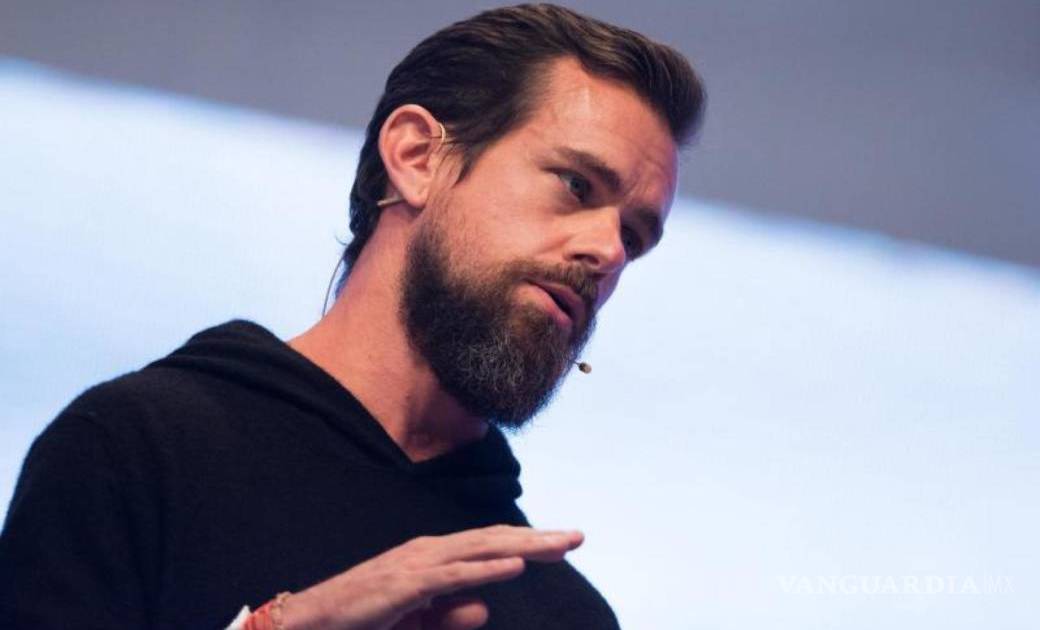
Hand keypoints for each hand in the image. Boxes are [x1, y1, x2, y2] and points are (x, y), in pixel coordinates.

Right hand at [280, 524, 583, 629]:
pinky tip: (513, 566)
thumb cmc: (365, 618)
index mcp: (435, 557)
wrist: (312, 622)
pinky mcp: (404, 585)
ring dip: (521, 546)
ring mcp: (417, 565)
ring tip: (558, 546)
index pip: (490, 545)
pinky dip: (484, 569)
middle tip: (577, 537)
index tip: (564, 544)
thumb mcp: (418, 620)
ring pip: (479, 550)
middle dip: (537, 539)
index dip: (529, 542)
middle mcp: (430, 552)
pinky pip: (451, 576)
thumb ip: (451, 614)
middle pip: (493, 540)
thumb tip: (485, 608)